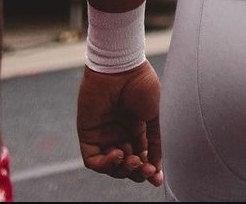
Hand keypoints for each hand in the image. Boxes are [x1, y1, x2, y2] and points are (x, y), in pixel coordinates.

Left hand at [77, 60, 162, 185]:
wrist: (122, 67)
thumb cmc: (142, 84)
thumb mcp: (156, 115)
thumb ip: (156, 141)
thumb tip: (157, 167)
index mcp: (137, 126)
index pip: (141, 155)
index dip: (149, 168)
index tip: (157, 177)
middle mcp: (120, 132)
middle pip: (125, 164)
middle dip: (136, 171)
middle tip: (145, 169)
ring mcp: (104, 134)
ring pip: (110, 165)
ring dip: (122, 169)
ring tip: (133, 160)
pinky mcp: (88, 134)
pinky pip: (93, 159)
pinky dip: (106, 163)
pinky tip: (118, 154)